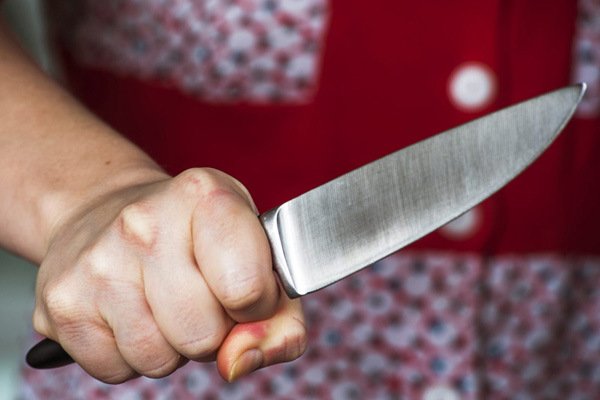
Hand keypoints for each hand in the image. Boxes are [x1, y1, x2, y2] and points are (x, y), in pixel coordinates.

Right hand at [32, 168, 306, 382]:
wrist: (106, 209)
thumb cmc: (194, 233)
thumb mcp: (257, 251)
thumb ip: (280, 318)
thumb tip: (239, 361)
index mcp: (205, 195)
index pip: (248, 289)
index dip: (258, 306)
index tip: (246, 291)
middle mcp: (145, 223)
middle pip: (203, 336)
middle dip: (212, 332)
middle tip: (199, 296)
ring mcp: (98, 262)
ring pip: (159, 360)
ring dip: (171, 346)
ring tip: (163, 302)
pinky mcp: (61, 301)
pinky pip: (116, 370)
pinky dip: (131, 355)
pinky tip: (130, 312)